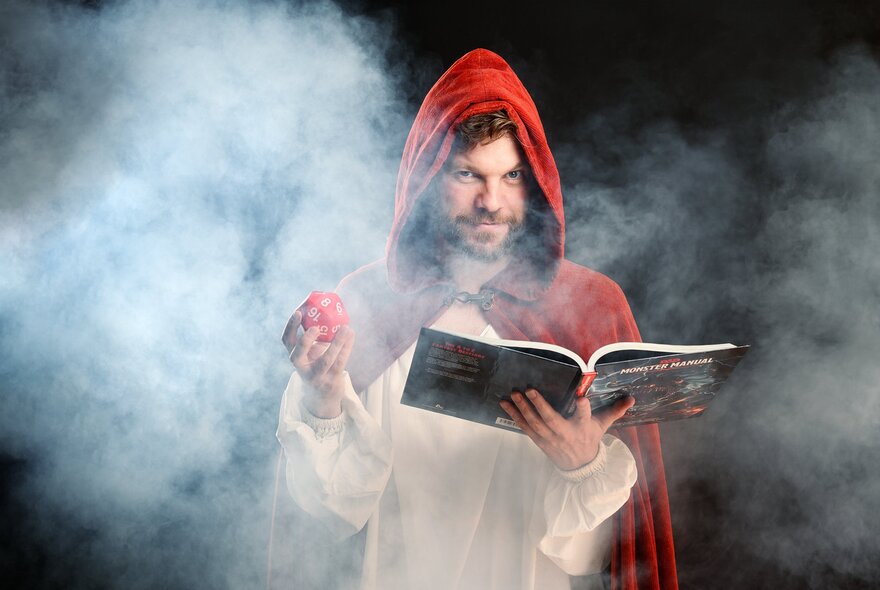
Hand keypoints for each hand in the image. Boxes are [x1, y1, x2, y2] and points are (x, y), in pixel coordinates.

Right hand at [282, 310, 355, 418]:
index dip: (290, 327)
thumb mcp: (312, 353)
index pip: (287, 340)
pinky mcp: (331, 381)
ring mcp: (316, 376)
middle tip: (315, 328)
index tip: (298, 312)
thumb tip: (329, 309)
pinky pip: (340, 362)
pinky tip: (351, 335)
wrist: (323, 396)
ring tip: (345, 328)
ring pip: (326, 360)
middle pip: (298, 355)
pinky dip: (347, 347)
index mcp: (295, 356)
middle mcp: (302, 367)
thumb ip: (316, 336)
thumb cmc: (317, 365)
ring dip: (336, 343)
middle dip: (305, 341)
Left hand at [500, 389, 634, 470]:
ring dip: (522, 409)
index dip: (583, 408)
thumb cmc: (589, 440)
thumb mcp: (602, 426)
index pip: (585, 417)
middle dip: (539, 405)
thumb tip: (631, 398)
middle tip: (528, 390)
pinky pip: (525, 428)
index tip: (581, 397)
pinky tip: (506, 404)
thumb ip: (614, 410)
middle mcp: (565, 434)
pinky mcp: (539, 440)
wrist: (580, 468)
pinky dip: (515, 416)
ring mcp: (550, 438)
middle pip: (551, 419)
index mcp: (582, 428)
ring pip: (534, 423)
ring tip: (512, 395)